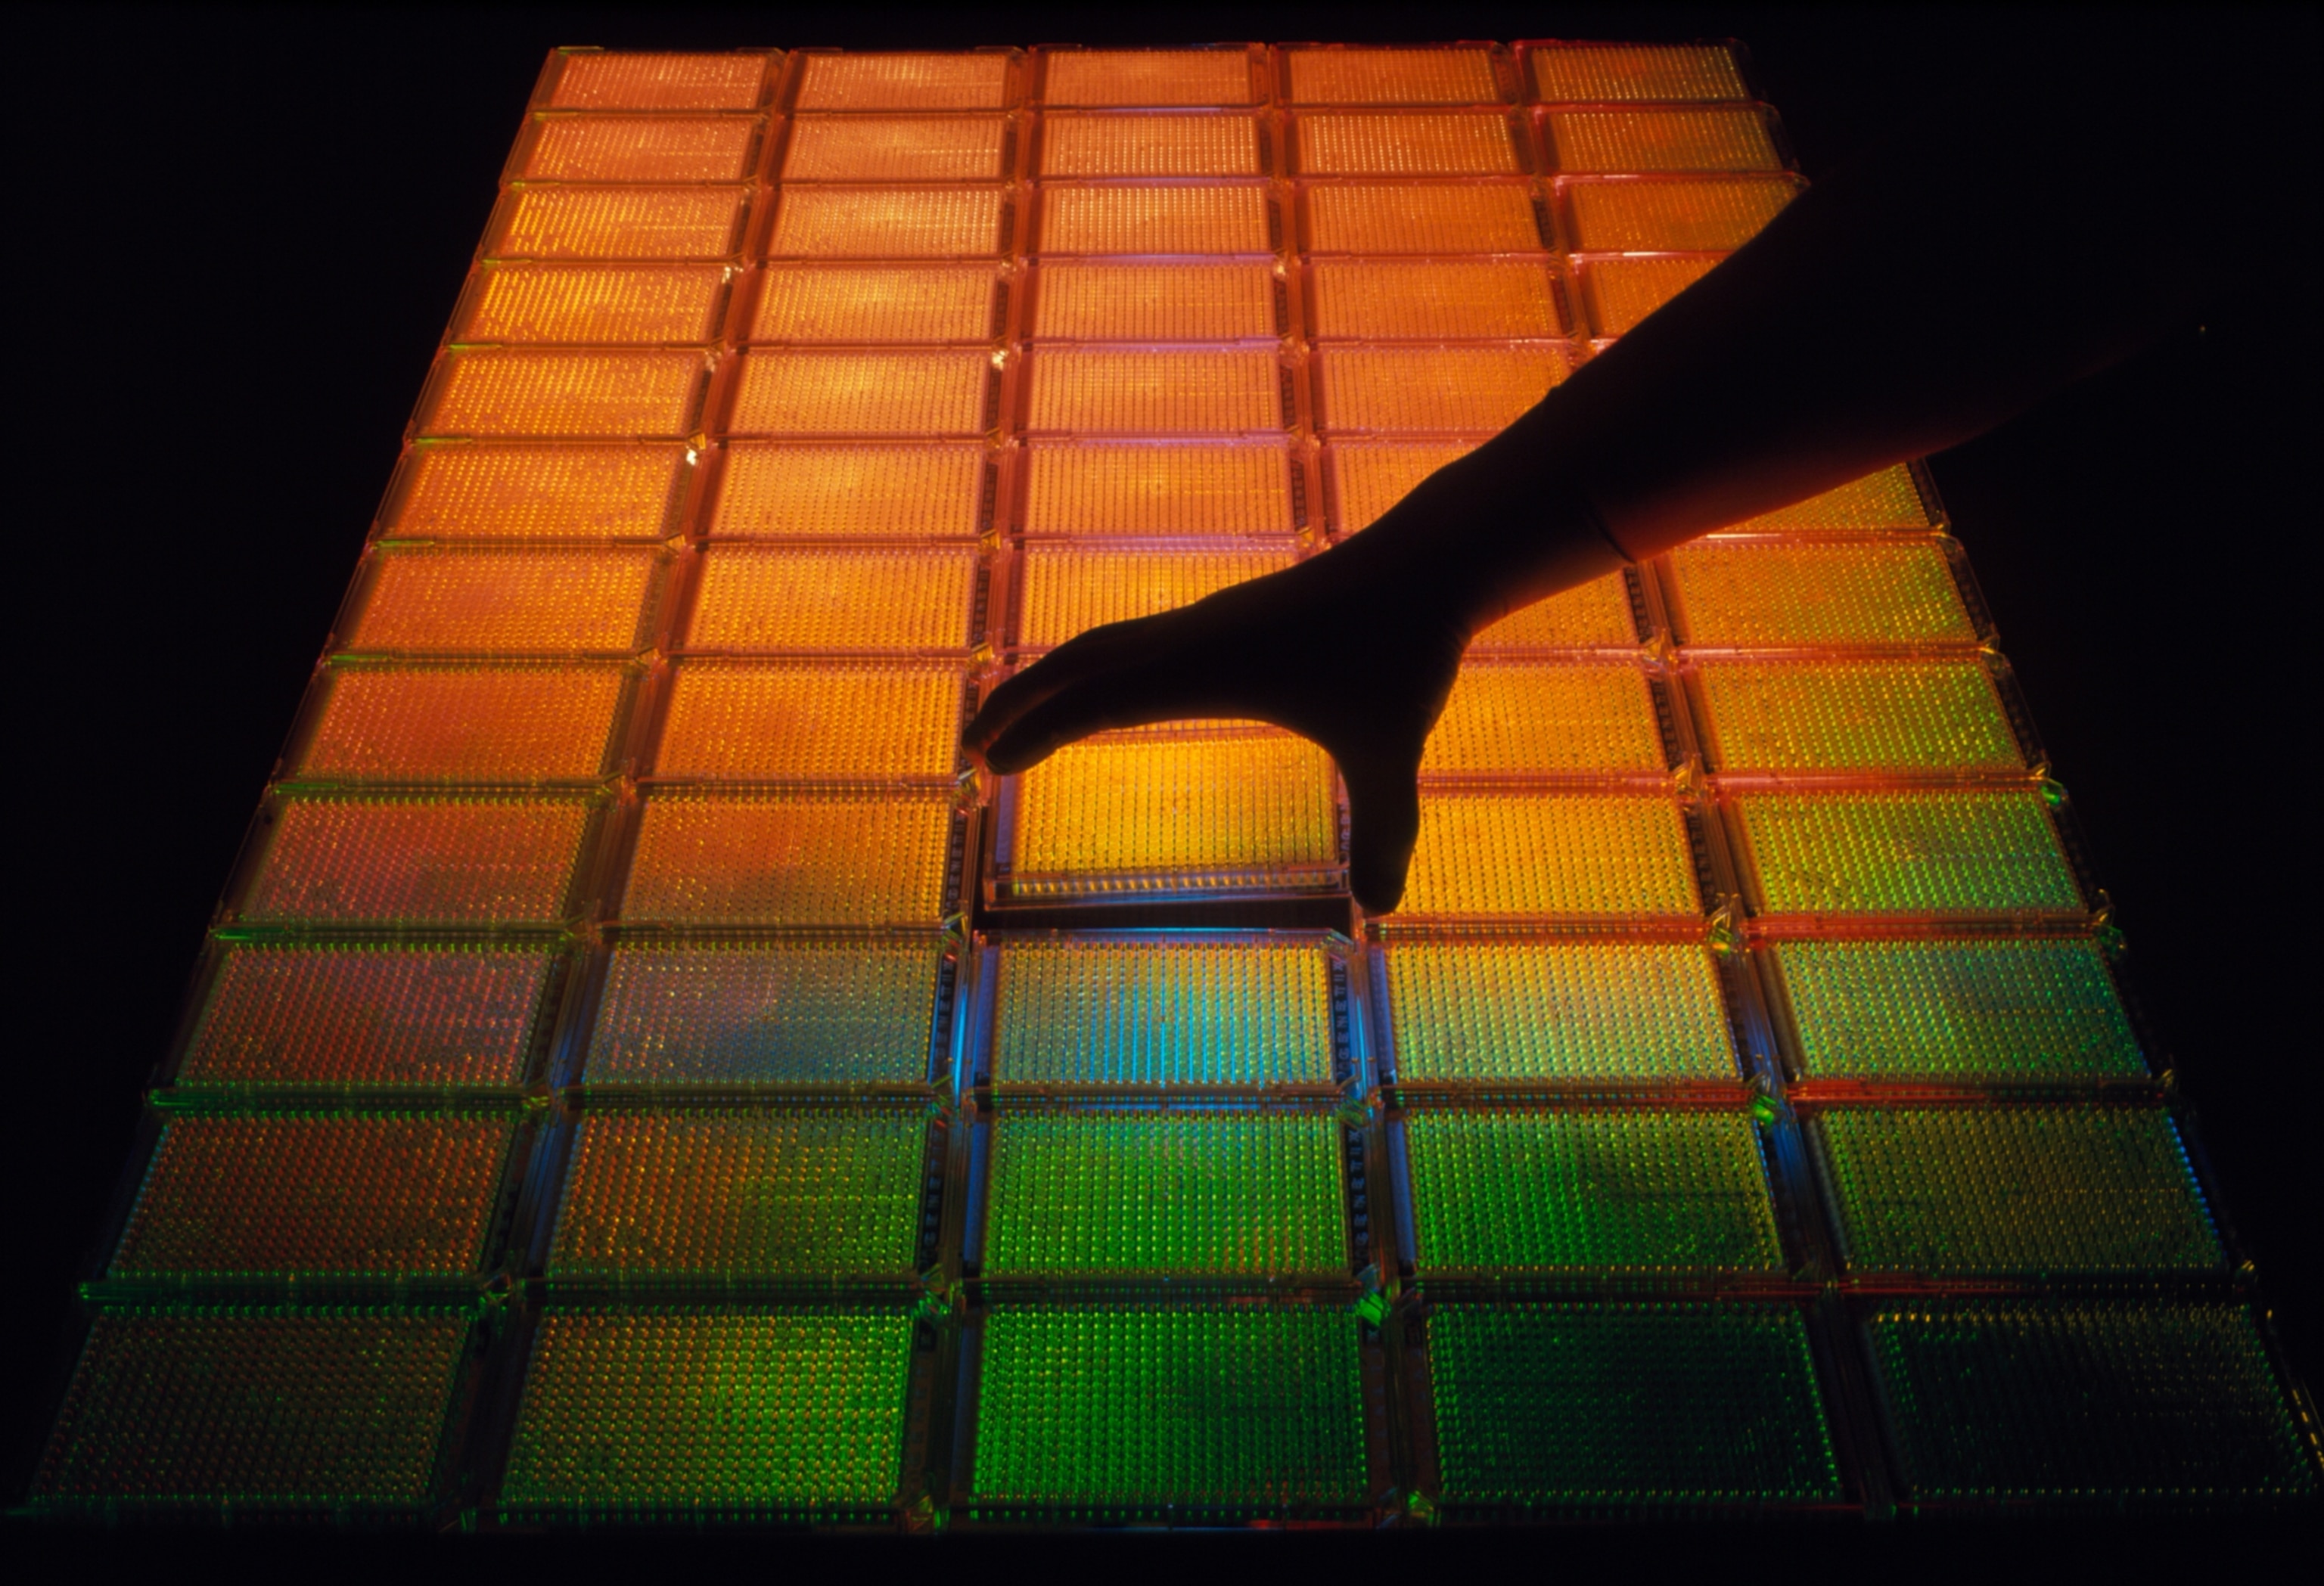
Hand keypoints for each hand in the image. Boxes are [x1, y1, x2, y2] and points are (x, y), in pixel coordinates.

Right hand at [968, 536, 1469, 912]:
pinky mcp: (1227, 620)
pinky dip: (1093, 667)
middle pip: (1078, 664)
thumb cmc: (1406, 652)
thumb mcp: (1397, 755)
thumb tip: (1381, 914)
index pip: (1098, 700)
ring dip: (1051, 681)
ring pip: (1103, 647)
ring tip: (1015, 720)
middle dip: (1018, 704)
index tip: (987, 762)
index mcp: (1209, 668)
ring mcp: (1207, 623)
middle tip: (970, 750)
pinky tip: (1098, 693)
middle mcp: (1193, 638)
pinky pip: (1134, 642)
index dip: (1038, 731)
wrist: (1430, 564)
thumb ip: (1386, 833)